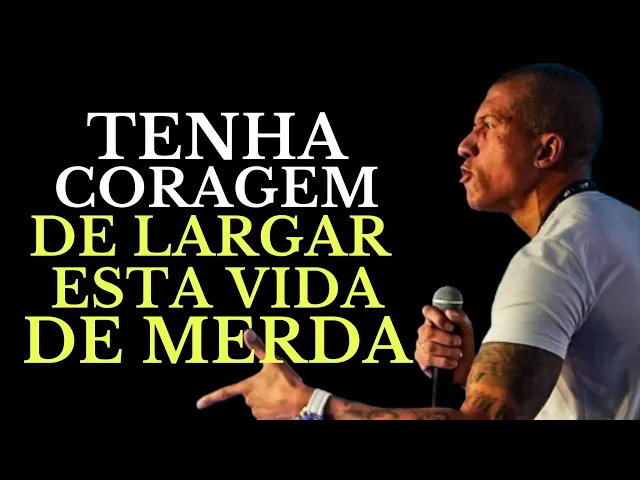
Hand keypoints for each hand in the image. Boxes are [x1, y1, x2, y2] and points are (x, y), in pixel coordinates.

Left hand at [196, 329, 312, 419]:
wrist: (301, 402)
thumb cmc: (287, 381)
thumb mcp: (273, 360)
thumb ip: (258, 347)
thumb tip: (247, 332)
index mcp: (248, 386)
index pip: (225, 392)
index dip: (211, 398)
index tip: (199, 404)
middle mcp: (250, 401)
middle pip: (249, 394)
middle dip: (259, 390)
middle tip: (275, 384)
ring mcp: (257, 412)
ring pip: (257, 403)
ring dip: (266, 399)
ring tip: (279, 393)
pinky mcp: (266, 420)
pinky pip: (265, 413)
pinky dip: (271, 408)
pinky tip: (280, 402)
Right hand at [415, 306, 474, 386]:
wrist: (466, 368)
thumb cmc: (464, 346)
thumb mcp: (467, 330)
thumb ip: (461, 318)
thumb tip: (449, 312)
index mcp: (434, 320)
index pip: (428, 311)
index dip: (438, 318)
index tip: (451, 327)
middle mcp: (424, 331)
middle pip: (429, 332)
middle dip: (448, 339)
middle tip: (458, 343)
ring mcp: (421, 345)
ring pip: (430, 347)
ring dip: (449, 352)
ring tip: (457, 354)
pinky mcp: (420, 359)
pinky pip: (429, 359)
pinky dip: (445, 362)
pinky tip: (452, 363)